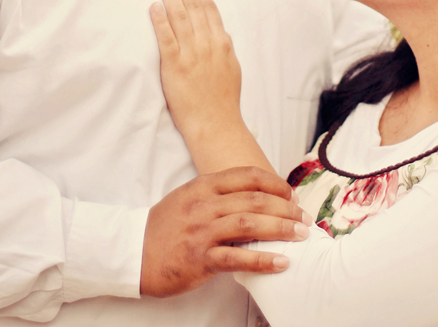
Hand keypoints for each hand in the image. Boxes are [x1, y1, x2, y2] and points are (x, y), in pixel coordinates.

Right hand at [140, 167, 310, 295]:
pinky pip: (236, 258)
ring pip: (249, 224)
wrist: (133, 252)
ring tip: (300, 235)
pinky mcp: (199, 259)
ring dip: (280, 229)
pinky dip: (262, 260)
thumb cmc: (164, 226)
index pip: (246, 176)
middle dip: (285, 208)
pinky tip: (280, 262)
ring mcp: (201, 232)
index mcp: (203, 186)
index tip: (291, 194)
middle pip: (254, 200)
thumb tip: (255, 197)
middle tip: (304, 218)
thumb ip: (218, 194)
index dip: (274, 183)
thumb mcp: (189, 198)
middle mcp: (204, 205)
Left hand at [151, 0, 241, 145]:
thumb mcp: (232, 69)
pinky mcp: (175, 66)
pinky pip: (166, 38)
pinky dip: (160, 20)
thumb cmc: (223, 101)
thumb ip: (225, 48)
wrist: (216, 124)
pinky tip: (154, 6)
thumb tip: (221, 34)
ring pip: (180, 16)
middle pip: (193, 6)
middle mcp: (207, 44)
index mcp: (221, 43)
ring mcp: (191, 54)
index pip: (209, 9)